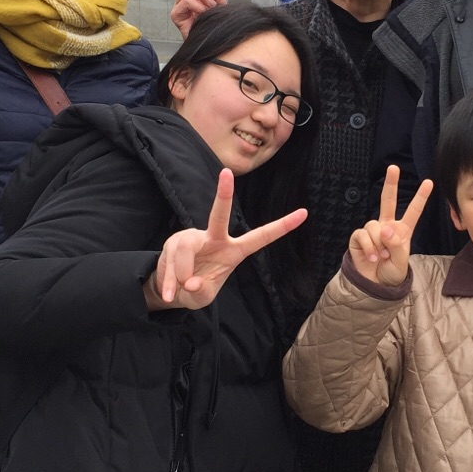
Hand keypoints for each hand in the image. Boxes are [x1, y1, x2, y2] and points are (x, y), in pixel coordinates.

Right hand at [145, 169, 307, 309]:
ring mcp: (193, 237)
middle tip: (226, 173)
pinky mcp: (174, 241)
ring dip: (180, 272)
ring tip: (176, 290)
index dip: (282, 226)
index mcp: (234, 251)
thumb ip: (201, 291)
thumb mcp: (202, 298)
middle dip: (224, 194)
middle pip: (220, 215)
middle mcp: (215, 238)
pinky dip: (168, 279)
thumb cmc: (195, 291)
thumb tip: (191, 282)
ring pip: (186, 248)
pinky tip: (168, 293)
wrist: (171, 292)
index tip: (304, 213)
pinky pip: (170, 258)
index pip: (261, 237)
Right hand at [348, 165, 433, 286]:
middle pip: (387, 200)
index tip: (429, 182)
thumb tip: (385, 229)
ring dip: (379, 244)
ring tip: (381, 257)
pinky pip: (363, 235)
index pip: (413, 211)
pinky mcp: (359, 237)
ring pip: (375, 226)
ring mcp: (372, 231)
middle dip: (390, 183)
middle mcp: (387, 226)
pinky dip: (369, 248)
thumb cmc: (391, 273)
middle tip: (393, 167)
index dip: (420, 197)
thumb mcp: (401, 262)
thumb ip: (397, 245)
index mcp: (402, 231)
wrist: (374, 285)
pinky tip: (372, 257)